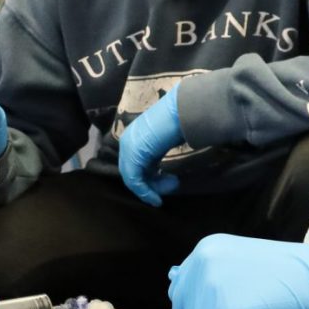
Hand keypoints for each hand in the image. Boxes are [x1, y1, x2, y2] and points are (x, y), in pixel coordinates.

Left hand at [118, 90, 182, 205]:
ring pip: (132, 178)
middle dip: (151, 184)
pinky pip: (134, 180)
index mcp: (133, 135)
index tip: (166, 183)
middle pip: (132, 172)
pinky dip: (145, 192)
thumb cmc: (178, 120)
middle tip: (171, 186)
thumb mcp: (165, 138)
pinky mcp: (133, 156)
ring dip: (151, 188)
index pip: (134, 163)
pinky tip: (158, 198)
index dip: (148, 177)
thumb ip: (157, 151)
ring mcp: (129, 148)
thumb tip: (159, 164)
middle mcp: (127, 141)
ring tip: (172, 186)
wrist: (180, 110)